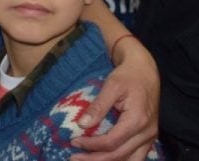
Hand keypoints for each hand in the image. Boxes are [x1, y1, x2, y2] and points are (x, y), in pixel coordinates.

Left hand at [71, 40, 158, 160]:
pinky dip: (119, 159)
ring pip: (130, 160)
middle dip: (95, 159)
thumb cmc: (127, 76)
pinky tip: (102, 157)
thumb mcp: (111, 86)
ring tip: (86, 160)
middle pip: (120, 155)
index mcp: (137, 120)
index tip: (74, 141)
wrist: (145, 71)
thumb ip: (98, 106)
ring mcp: (149, 137)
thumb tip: (82, 124)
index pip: (112, 142)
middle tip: (73, 158)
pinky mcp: (147, 137)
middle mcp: (147, 133)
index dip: (91, 145)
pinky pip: (134, 155)